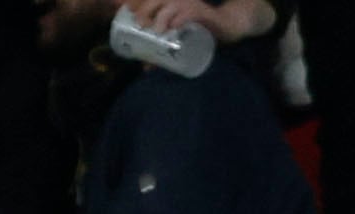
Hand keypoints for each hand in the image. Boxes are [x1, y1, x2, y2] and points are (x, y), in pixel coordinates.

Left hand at [139, 0, 269, 43]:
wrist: (228, 25)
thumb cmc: (202, 31)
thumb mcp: (182, 37)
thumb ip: (166, 47)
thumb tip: (147, 66)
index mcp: (172, 2)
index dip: (138, 3)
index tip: (127, 11)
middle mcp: (179, 0)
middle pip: (157, 1)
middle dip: (146, 10)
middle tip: (139, 24)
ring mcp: (190, 4)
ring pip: (171, 7)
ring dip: (162, 17)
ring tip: (156, 30)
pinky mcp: (202, 12)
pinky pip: (189, 14)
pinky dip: (181, 19)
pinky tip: (175, 26)